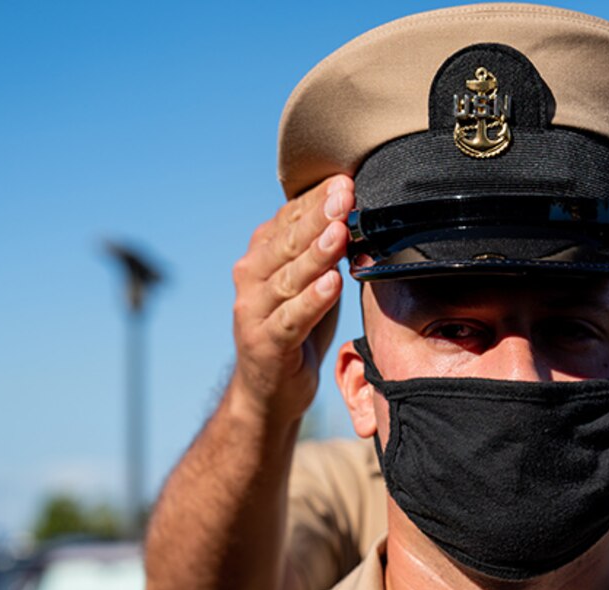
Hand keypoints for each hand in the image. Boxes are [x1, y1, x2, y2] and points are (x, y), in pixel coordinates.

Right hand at [228, 174, 353, 429]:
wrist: (270, 390)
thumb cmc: (296, 328)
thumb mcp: (310, 283)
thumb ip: (323, 251)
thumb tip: (356, 210)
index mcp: (262, 255)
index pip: (289, 218)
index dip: (317, 199)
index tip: (346, 180)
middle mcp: (252, 276)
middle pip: (288, 240)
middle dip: (319, 216)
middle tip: (345, 195)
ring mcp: (254, 310)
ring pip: (288, 276)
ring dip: (315, 254)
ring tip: (339, 232)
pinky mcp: (265, 342)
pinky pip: (290, 318)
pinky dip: (311, 301)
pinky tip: (331, 284)